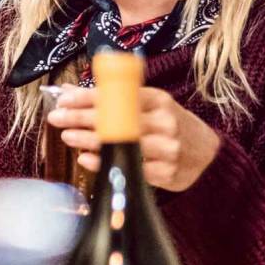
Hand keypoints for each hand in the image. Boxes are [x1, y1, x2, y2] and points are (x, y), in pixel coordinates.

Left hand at [49, 85, 221, 191]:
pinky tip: (86, 159)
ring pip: (122, 144)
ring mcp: (167, 148)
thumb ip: (112, 100)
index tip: (63, 99)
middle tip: (56, 118)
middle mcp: (164, 122)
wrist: (208, 155)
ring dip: (89, 140)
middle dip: (81, 117)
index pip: (117, 95)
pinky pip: (130, 168)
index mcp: (158, 100)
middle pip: (116, 119)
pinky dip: (105, 163)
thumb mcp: (147, 106)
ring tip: (67, 136)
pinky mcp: (166, 173)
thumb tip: (69, 91)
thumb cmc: (169, 126)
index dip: (87, 97)